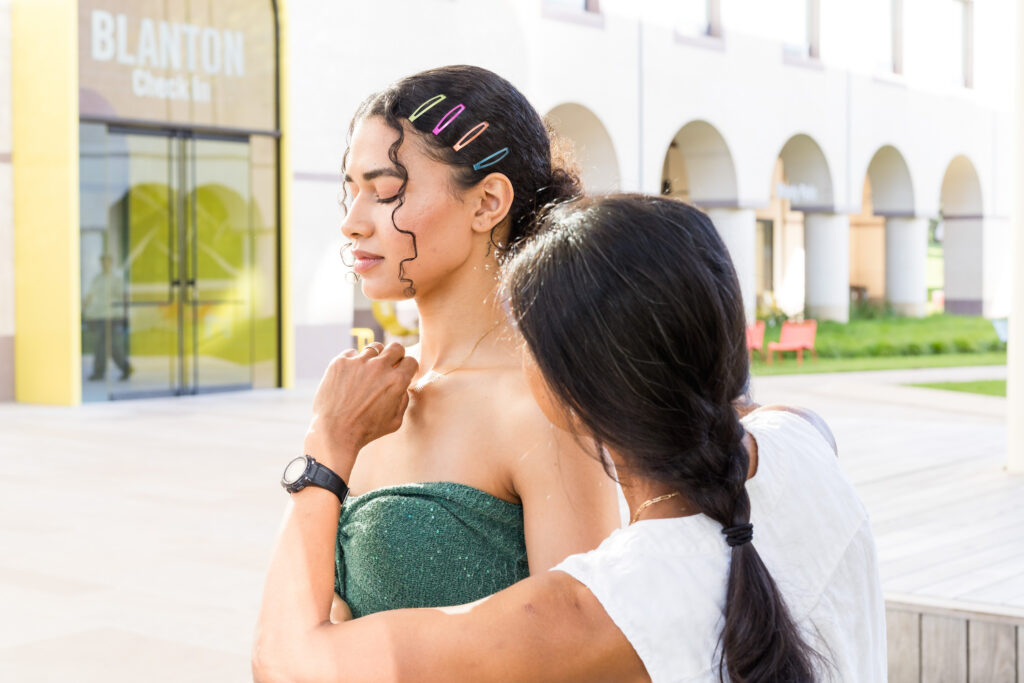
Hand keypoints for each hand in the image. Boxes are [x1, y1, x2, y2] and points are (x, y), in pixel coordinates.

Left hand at [304, 342, 417, 476]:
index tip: (402, 372)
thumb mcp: (395, 421)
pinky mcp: (340, 362)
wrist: (334, 432)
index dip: (408, 368)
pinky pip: (352, 354)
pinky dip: (353, 364)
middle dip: (396, 356)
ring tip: (366, 374)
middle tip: (389, 366)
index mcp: (397, 381)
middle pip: (395, 347)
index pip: (411, 361)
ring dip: (374, 359)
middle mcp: (379, 367)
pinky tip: (350, 378)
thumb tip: (403, 385)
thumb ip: (403, 399)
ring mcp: (358, 362)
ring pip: (374, 349)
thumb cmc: (366, 430)